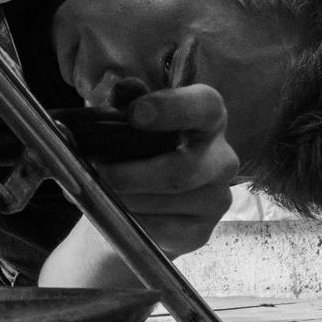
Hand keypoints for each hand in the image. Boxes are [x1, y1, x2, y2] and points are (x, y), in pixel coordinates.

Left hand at [39, 83, 236, 287]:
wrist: (137, 207)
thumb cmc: (136, 153)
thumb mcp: (127, 123)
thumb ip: (127, 102)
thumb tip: (124, 89)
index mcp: (208, 119)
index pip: (205, 105)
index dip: (171, 108)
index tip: (135, 114)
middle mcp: (222, 158)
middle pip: (183, 169)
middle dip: (133, 173)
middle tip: (100, 171)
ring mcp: (216, 198)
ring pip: (167, 201)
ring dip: (126, 197)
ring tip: (100, 190)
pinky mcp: (201, 232)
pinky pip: (163, 228)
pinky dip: (132, 220)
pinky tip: (115, 212)